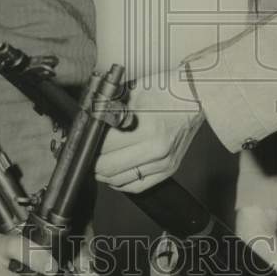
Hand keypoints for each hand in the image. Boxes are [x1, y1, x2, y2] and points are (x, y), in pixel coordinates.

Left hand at [95, 69, 202, 191]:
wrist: (196, 96)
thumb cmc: (165, 89)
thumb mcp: (133, 92)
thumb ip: (110, 109)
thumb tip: (88, 122)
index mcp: (147, 129)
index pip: (105, 147)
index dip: (88, 145)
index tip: (80, 141)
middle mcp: (156, 149)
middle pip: (109, 168)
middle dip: (92, 163)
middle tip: (84, 154)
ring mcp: (164, 162)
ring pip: (120, 180)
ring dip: (103, 174)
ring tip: (95, 164)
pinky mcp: (169, 169)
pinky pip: (138, 186)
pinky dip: (120, 183)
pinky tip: (113, 174)